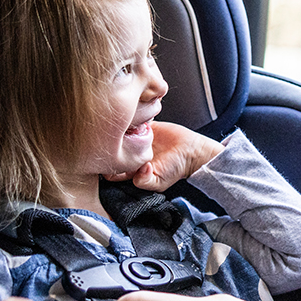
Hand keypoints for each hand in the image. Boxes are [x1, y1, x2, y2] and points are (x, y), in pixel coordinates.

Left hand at [103, 121, 223, 191]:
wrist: (192, 151)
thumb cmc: (176, 168)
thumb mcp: (159, 182)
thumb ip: (144, 181)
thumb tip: (136, 171)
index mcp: (131, 168)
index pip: (110, 167)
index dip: (108, 162)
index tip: (112, 155)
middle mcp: (131, 153)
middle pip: (113, 147)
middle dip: (112, 142)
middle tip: (117, 137)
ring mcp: (138, 139)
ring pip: (121, 132)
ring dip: (122, 128)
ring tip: (129, 127)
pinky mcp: (146, 126)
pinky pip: (135, 120)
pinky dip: (135, 119)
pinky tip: (139, 121)